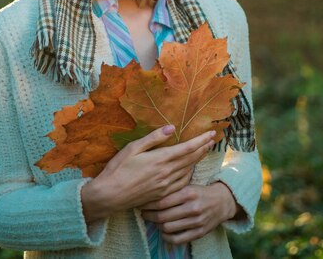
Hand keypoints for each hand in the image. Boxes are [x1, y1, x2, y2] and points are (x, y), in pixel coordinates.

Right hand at [81, 126, 215, 221]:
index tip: (211, 134)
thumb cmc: (118, 169)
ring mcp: (166, 186)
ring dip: (198, 160)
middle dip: (203, 148)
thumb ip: (154, 138)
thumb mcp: (133, 148)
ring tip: (204, 152)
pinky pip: (182, 183)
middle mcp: (167, 173)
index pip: (187, 148)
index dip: (201, 140)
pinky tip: (189, 170)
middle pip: (191, 159)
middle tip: (213, 140)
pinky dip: (189, 173)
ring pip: (188, 171)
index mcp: (160, 159)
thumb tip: (172, 127)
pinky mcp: (163, 195)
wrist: (110, 196)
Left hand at [140, 181, 239, 244]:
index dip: (148, 203)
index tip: (141, 203)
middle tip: (142, 212)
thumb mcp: (188, 185)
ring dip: (157, 225)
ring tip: (153, 220)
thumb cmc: (199, 191)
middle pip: (163, 215)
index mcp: (188, 193)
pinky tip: (163, 232)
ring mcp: (196, 221)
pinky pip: (178, 239)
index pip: (162, 201)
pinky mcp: (199, 233)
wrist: (222, 201)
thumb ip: (172, 189)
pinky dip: (167, 237)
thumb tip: (150, 193)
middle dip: (149, 215)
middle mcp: (192, 207)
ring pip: (168, 228)